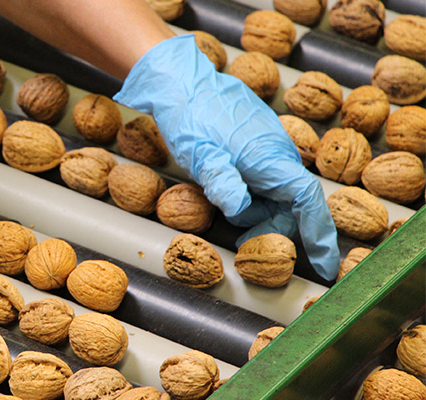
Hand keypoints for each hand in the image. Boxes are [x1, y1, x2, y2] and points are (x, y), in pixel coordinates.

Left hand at [114, 35, 338, 279]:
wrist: (183, 83)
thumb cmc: (191, 119)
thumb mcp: (200, 154)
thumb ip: (220, 181)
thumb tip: (239, 209)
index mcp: (272, 160)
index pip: (308, 203)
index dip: (320, 237)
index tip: (326, 266)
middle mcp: (279, 156)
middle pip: (293, 206)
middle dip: (275, 230)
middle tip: (246, 248)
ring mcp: (270, 151)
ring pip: (277, 196)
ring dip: (260, 215)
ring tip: (232, 221)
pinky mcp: (258, 148)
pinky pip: (267, 183)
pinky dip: (254, 200)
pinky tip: (232, 200)